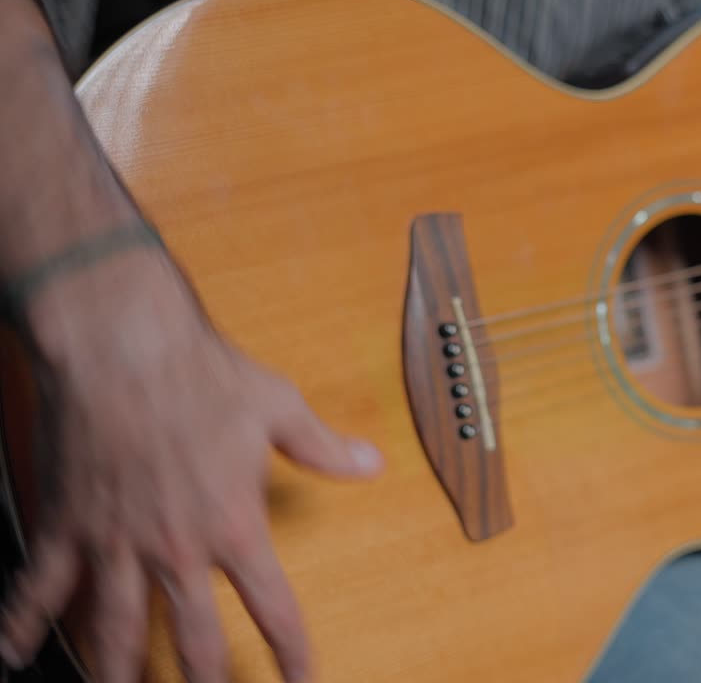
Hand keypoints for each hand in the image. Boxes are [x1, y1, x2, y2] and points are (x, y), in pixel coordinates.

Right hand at [0, 249, 382, 680]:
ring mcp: (115, 542)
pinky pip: (39, 587)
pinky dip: (21, 623)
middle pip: (194, 641)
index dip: (291, 655)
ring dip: (118, 671)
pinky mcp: (66, 524)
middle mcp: (177, 548)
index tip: (299, 682)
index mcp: (236, 526)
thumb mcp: (280, 408)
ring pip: (114, 630)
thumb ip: (324, 448)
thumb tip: (372, 463)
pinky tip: (12, 653)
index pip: (274, 610)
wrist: (122, 345)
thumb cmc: (202, 372)